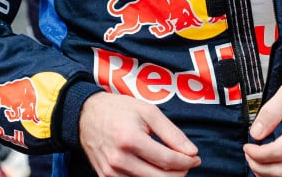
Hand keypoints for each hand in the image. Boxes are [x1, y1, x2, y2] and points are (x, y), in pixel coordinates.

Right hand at [78, 91, 199, 176]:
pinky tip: (154, 169)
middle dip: (180, 172)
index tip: (195, 158)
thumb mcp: (148, 112)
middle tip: (187, 163)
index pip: (167, 160)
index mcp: (130, 140)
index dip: (186, 161)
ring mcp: (110, 172)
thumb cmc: (119, 110)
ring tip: (172, 165)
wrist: (85, 115)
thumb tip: (191, 152)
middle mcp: (119, 160)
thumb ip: (171, 133)